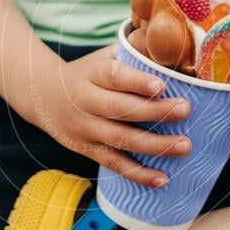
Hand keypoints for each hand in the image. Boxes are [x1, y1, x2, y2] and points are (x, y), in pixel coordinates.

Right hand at [32, 45, 191, 186]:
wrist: (44, 95)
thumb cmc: (89, 73)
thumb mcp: (104, 56)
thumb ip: (133, 52)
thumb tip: (173, 49)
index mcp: (92, 73)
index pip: (114, 77)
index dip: (136, 82)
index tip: (161, 85)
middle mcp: (85, 101)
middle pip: (120, 109)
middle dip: (155, 112)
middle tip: (185, 110)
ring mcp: (84, 128)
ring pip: (120, 139)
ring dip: (154, 145)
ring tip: (184, 145)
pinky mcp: (85, 149)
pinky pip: (113, 164)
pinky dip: (137, 174)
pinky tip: (162, 179)